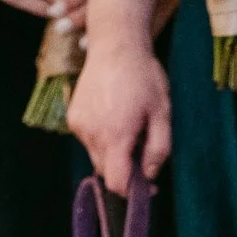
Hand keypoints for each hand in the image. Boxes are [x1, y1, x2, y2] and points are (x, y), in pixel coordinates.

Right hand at [68, 38, 170, 193]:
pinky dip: (102, 138)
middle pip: (107, 172)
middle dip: (125, 169)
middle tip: (143, 149)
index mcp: (116, 135)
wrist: (115, 45)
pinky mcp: (73, 118)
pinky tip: (113, 116)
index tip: (147, 186)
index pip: (117, 184)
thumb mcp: (162, 113)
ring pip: (97, 157)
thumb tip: (150, 175)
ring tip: (128, 125)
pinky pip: (89, 141)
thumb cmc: (144, 77)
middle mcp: (92, 134)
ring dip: (113, 153)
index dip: (133, 191)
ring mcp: (79, 126)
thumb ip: (159, 148)